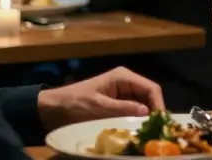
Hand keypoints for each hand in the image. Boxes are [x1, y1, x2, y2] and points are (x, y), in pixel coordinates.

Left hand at [36, 67, 164, 129]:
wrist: (51, 109)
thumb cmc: (74, 104)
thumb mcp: (98, 107)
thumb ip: (123, 109)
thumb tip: (147, 112)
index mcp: (123, 77)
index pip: (151, 88)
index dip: (158, 105)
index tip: (160, 123)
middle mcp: (126, 83)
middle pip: (149, 97)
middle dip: (153, 114)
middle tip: (156, 132)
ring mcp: (122, 94)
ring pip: (142, 107)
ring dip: (144, 120)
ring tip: (147, 134)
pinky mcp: (116, 105)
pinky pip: (132, 113)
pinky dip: (135, 122)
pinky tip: (135, 133)